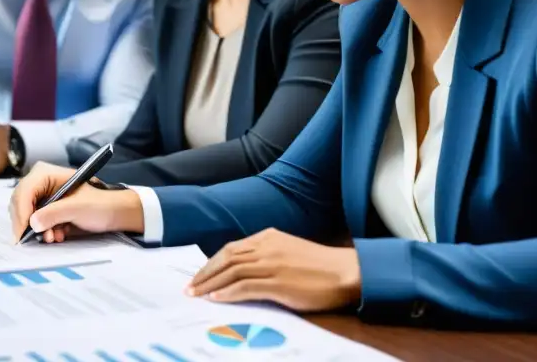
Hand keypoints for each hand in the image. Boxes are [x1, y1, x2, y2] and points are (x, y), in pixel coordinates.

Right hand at [8, 162, 143, 243]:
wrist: (114, 213)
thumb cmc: (100, 204)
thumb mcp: (78, 208)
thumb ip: (54, 213)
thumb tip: (32, 223)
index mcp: (46, 173)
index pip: (24, 191)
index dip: (22, 212)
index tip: (24, 232)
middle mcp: (40, 183)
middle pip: (20, 204)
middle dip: (28, 223)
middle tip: (38, 239)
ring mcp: (41, 197)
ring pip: (25, 215)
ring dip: (36, 230)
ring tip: (53, 238)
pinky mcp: (44, 210)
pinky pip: (33, 222)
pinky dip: (42, 232)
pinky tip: (56, 236)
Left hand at [187, 229, 361, 312]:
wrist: (346, 272)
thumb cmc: (320, 266)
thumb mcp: (289, 251)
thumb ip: (267, 255)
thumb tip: (244, 271)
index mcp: (268, 237)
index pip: (231, 249)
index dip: (211, 263)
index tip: (199, 275)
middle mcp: (266, 247)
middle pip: (226, 258)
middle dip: (204, 273)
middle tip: (189, 287)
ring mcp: (271, 264)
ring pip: (231, 271)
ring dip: (210, 284)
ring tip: (196, 295)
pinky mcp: (278, 282)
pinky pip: (245, 286)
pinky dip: (228, 292)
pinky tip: (216, 298)